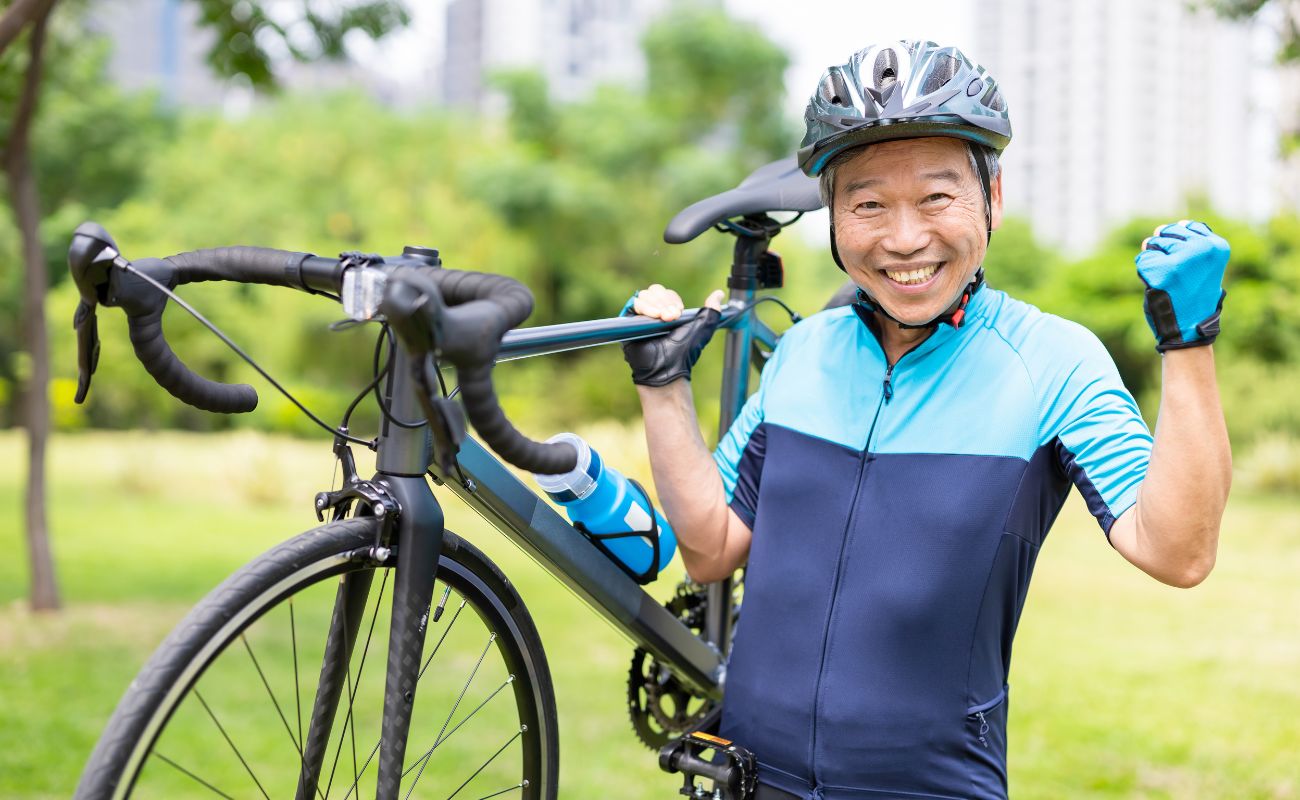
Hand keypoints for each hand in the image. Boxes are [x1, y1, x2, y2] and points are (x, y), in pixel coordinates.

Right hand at [621, 286, 724, 385]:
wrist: (667, 367)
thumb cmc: (684, 352)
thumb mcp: (702, 329)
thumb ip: (712, 311)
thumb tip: (718, 294)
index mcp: (667, 313)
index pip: (666, 293)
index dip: (672, 299)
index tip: (678, 313)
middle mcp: (652, 314)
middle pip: (654, 291)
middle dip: (665, 300)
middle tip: (672, 317)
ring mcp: (640, 318)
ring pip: (644, 296)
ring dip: (656, 304)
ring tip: (663, 319)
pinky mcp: (628, 323)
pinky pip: (633, 304)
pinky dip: (644, 307)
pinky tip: (654, 317)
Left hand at [1135, 220, 1228, 352]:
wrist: (1189, 330)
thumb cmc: (1192, 297)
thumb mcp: (1200, 265)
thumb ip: (1186, 243)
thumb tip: (1158, 229)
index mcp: (1217, 246)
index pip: (1186, 226)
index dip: (1179, 246)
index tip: (1187, 267)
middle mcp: (1202, 248)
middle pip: (1166, 233)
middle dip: (1164, 252)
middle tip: (1177, 277)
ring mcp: (1182, 259)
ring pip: (1152, 244)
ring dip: (1154, 263)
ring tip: (1169, 283)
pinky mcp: (1163, 270)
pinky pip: (1142, 260)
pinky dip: (1144, 273)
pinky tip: (1158, 287)